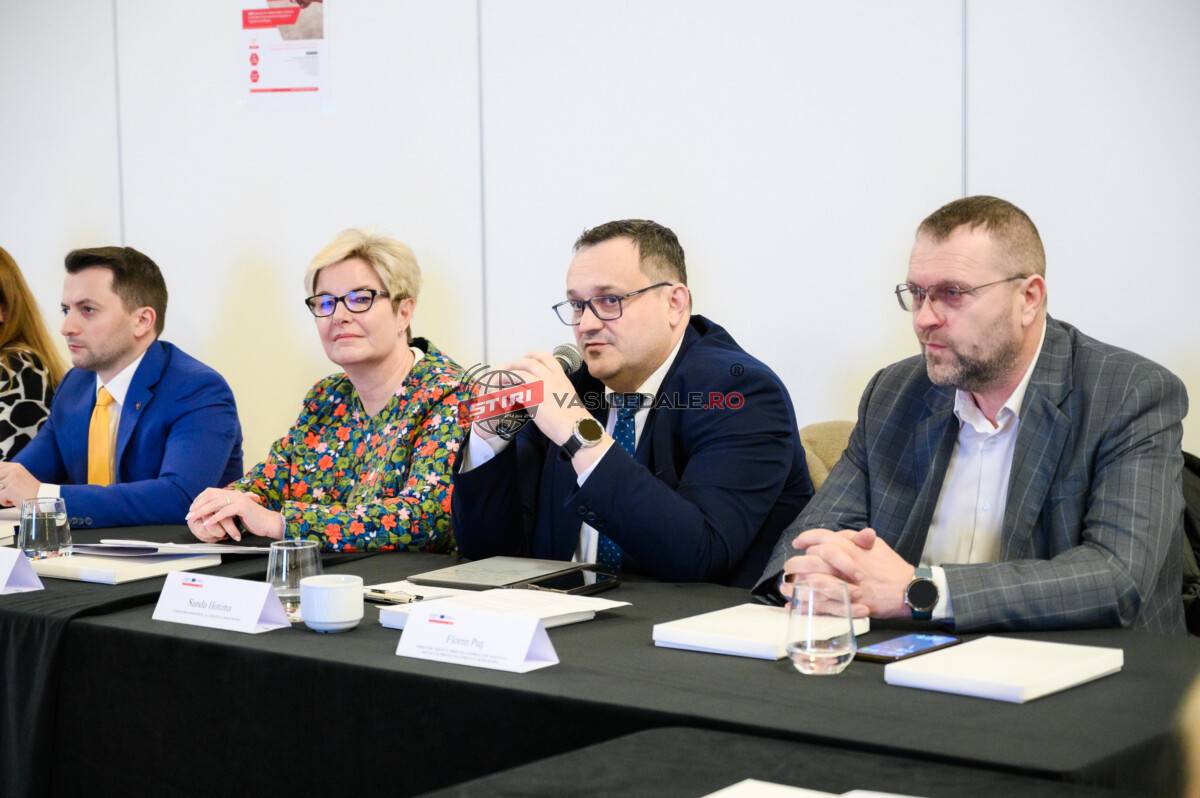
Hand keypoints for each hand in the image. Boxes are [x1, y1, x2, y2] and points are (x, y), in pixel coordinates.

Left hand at [0, 462, 40, 507]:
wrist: (42, 499)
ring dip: (3, 495)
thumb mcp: (18, 479)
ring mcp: (12, 479)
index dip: (0, 476)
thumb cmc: (31, 492)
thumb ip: (6, 476)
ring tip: (14, 495)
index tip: (3, 481)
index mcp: (15, 467)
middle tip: (11, 490)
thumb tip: (0, 478)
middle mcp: (13, 470)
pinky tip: (15, 500)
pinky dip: (5, 502)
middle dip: (1, 487)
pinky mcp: (10, 489)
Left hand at [185, 488, 283, 542]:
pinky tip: (208, 523)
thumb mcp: (235, 513)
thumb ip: (224, 509)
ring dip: (202, 511)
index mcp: (232, 493)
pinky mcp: (243, 506)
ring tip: (194, 518)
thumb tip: (209, 513)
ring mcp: (239, 499)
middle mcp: (234, 494)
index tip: (191, 509)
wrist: (268, 523)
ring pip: (215, 503)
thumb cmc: (253, 520)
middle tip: (189, 515)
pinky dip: (215, 518)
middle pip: (210, 496)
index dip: (199, 500)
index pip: (210, 492)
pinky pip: (225, 511)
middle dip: (197, 506)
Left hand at [499, 351, 611, 474]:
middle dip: (514, 365)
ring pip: (518, 374)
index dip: (531, 355)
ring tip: (500, 383)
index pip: (545, 357)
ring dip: (506, 377)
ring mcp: (542, 388)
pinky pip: (514, 390)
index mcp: (560, 377)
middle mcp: (551, 379)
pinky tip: (503, 397)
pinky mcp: (533, 400)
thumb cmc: (575, 419)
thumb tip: (543, 391)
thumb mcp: (567, 396)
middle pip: (527, 363)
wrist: (578, 429)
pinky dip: (506, 392)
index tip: (524, 358)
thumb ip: (555, 389)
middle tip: (506, 370)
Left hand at [781, 527, 915, 618]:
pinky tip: (796, 604)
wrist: (908, 590)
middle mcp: (846, 564)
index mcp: (852, 547)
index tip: (797, 543)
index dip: (807, 538)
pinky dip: (806, 605)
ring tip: (787, 586)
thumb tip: (837, 534)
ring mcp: (846, 584)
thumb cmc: (892, 567)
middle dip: (796, 563)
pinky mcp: (847, 603)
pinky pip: (820, 604)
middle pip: (812, 559)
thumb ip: (855, 538)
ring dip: (796, 585)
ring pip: (812, 582)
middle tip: (789, 566)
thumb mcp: (877, 545)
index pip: (823, 537)